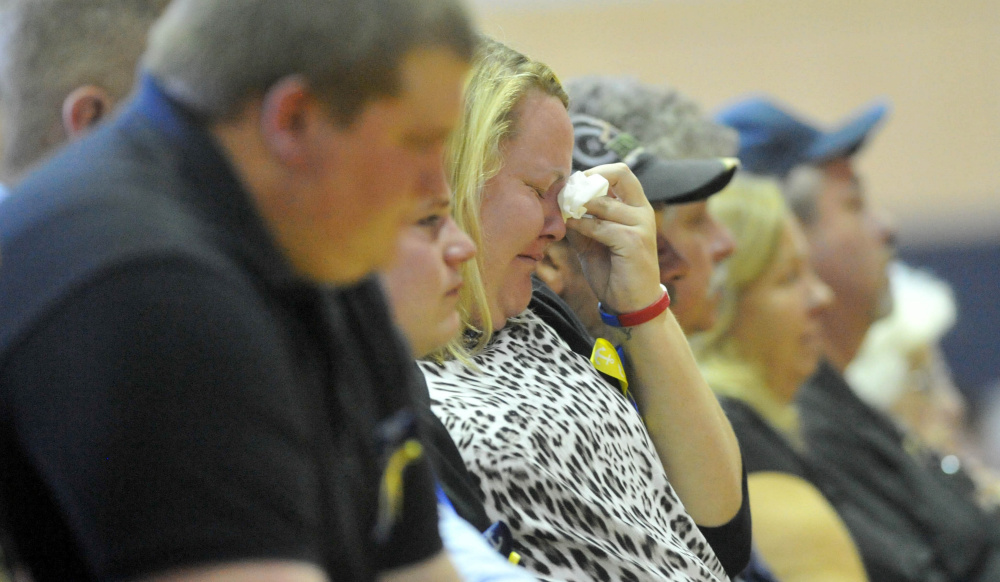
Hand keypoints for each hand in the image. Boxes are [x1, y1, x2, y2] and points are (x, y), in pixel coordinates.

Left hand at [565, 163, 660, 313]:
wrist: (632, 304)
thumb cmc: (613, 272)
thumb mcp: (593, 242)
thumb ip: (582, 221)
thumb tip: (559, 203)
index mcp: (636, 207)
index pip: (619, 173)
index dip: (593, 173)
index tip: (572, 186)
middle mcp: (642, 211)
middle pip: (619, 174)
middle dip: (588, 180)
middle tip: (567, 193)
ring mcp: (641, 226)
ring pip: (603, 204)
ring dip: (578, 206)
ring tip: (563, 214)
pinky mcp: (633, 242)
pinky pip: (600, 227)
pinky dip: (581, 226)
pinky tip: (570, 229)